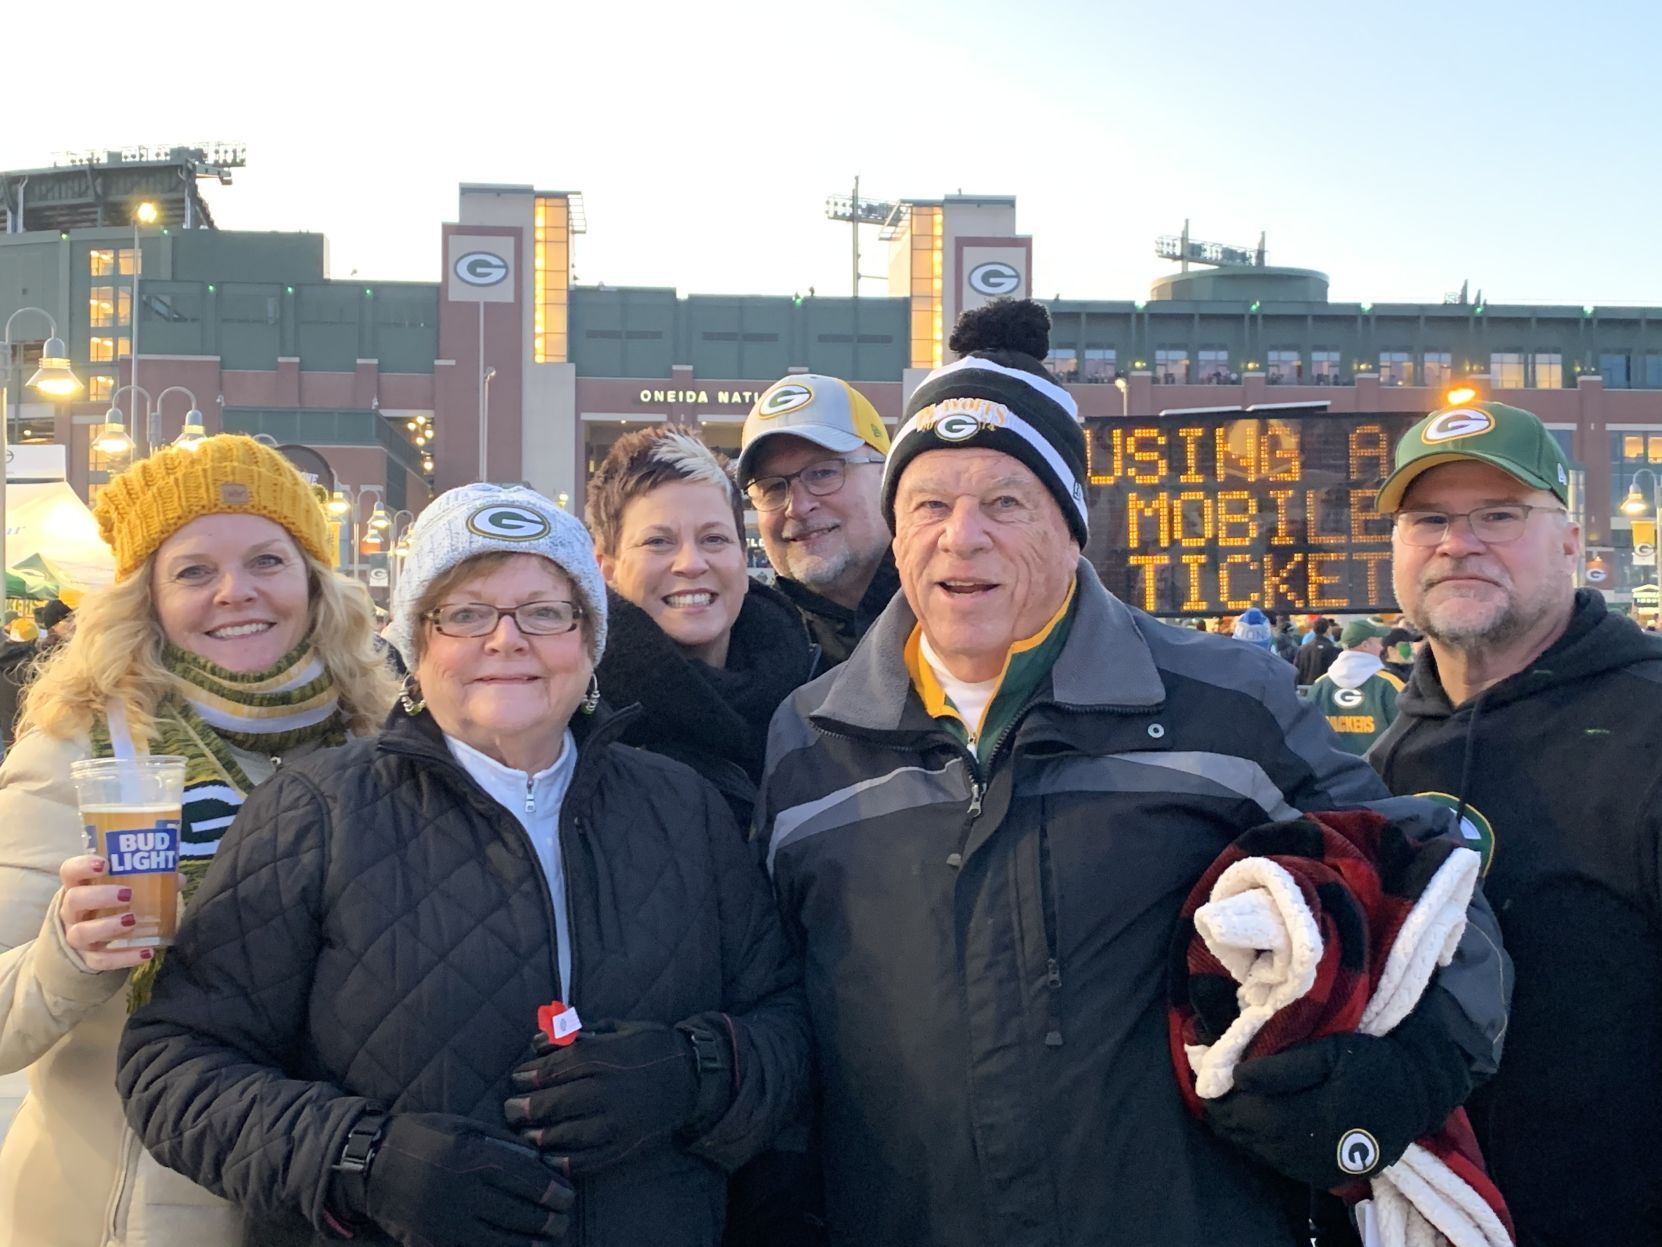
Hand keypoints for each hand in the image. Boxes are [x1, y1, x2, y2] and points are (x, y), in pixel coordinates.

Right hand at [56, 854, 168, 970]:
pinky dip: (123, 958)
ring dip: (107, 927)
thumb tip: (178, 878)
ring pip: (81, 932)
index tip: (104, 863)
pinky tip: (146, 952)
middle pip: (74, 900)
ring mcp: (76, 936)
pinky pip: (101, 961)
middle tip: (127, 894)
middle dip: (99, 896)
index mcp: (78, 887)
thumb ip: (147, 881)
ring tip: (132, 921)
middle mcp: (72, 912)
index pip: (69, 871)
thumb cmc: (109, 905)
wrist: (90, 942)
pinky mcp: (87, 958)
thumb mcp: (121, 890)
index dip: (82, 866)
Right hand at [359, 1112, 571, 1246]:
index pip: (525, 1180)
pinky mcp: (432, 1243)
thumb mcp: (464, 1127)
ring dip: (530, 1244)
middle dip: (548, 1221)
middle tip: (563, 1221)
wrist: (371, 1165)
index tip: (568, 1198)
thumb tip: (540, 1163)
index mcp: (472, 1157)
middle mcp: (461, 1192)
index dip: (552, 1192)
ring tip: (547, 1241)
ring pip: (500, 1240)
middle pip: (518, 1213)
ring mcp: (446, 1222)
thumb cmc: (424, 1138)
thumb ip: (501, 1144)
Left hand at [506, 1019, 702, 1175]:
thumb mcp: (619, 1028)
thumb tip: (540, 1039)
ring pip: (565, 1135)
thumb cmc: (652, 1048)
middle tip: (510, 1110)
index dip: (529, 1075)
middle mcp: (608, 1091)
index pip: (554, 1068)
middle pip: (553, 1103)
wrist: (694, 1080)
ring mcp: (617, 1123)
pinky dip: (562, 1163)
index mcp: (605, 1057)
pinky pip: (586, 1161)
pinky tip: (548, 1159)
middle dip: (524, 1108)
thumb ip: (579, 1032)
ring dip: (537, 1136)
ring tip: (525, 1134)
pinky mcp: (625, 1148)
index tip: (516, 1078)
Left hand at [1203, 1005, 1471, 1188]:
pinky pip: (1282, 1165)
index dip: (1218, 1101)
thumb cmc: (1371, 1063)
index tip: (1208, 1081)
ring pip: (1261, 1154)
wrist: (1419, 1095)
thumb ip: (1281, 1067)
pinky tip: (1261, 1129)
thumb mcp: (1329, 1051)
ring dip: (1242, 1133)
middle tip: (1215, 1093)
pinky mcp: (1328, 1175)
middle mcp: (1306, 1150)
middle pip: (1247, 1138)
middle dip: (1226, 1117)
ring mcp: (1317, 1168)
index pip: (1241, 1116)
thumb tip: (1237, 1076)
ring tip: (1230, 1109)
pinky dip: (1264, 1147)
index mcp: (1303, 1118)